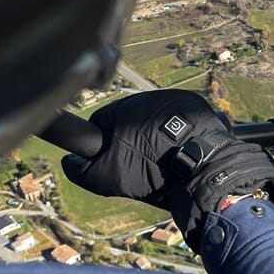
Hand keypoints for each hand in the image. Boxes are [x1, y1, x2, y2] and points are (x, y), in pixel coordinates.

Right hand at [62, 89, 273, 249]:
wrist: (203, 168)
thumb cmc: (154, 170)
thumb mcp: (108, 177)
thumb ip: (82, 169)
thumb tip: (70, 161)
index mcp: (124, 108)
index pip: (102, 121)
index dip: (104, 143)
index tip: (114, 160)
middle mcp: (149, 96)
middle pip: (130, 117)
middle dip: (130, 137)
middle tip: (140, 162)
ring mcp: (176, 98)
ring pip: (156, 117)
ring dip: (155, 133)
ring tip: (164, 158)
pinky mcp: (197, 106)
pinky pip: (180, 117)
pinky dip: (178, 131)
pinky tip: (181, 151)